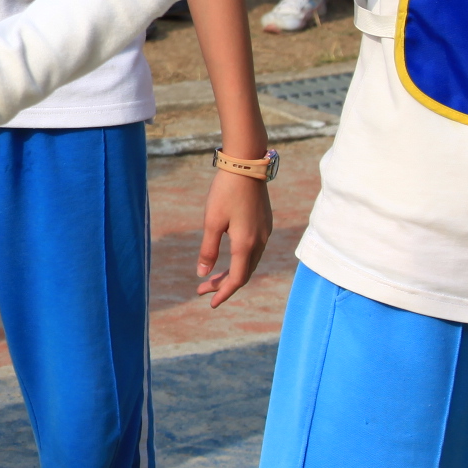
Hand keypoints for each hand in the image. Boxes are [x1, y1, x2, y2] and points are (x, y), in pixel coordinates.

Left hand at [197, 168, 272, 306]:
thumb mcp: (211, 222)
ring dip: (232, 272)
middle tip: (202, 290)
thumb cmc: (226, 192)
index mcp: (246, 244)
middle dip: (224, 284)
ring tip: (211, 277)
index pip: (237, 279)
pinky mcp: (265, 224)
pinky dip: (241, 260)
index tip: (211, 303)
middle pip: (244, 273)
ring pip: (250, 263)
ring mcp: (265, 233)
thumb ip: (208, 250)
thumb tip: (202, 274)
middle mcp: (260, 242)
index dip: (224, 293)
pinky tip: (229, 258)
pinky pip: (254, 251)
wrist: (246, 165)